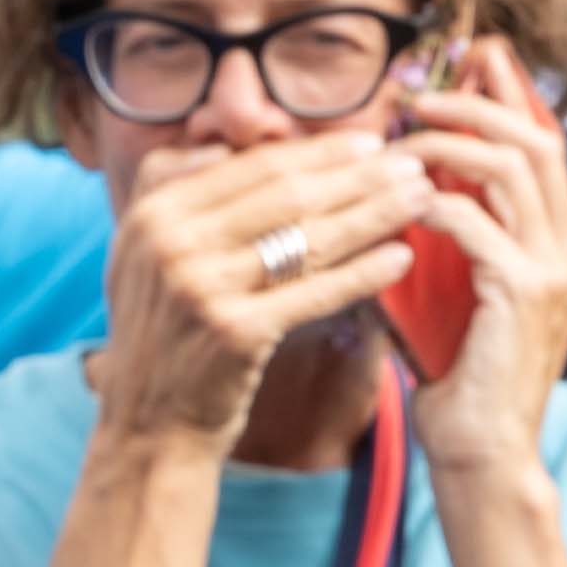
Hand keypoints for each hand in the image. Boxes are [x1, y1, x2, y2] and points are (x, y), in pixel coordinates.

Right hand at [96, 132, 431, 454]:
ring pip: (309, 238)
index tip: (371, 142)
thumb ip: (175, 192)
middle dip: (360, 176)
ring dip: (375, 213)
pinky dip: (363, 273)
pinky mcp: (235, 332)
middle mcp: (171, 242)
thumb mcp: (145, 254)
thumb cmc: (165, 332)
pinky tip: (401, 258)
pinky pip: (314, 292)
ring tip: (421, 198)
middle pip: (288, 196)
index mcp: (153, 212)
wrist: (147, 424)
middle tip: (414, 163)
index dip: (319, 153)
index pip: (255, 168)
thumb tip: (230, 142)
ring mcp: (201, 287)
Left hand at [397, 41, 566, 482]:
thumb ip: (455, 243)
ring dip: (452, 141)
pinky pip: (477, 224)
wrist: (484, 454)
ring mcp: (555, 273)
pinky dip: (435, 202)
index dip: (512, 99)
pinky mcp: (526, 295)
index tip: (474, 60)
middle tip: (422, 89)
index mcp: (560, 250)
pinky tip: (401, 201)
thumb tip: (411, 180)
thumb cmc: (461, 381)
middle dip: (481, 102)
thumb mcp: (461, 296)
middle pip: (538, 143)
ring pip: (514, 169)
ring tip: (402, 135)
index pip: (546, 151)